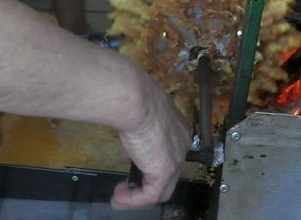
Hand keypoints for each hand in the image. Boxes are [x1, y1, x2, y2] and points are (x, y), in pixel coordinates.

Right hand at [110, 77, 189, 208]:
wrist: (136, 100)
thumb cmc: (135, 99)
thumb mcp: (138, 116)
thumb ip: (138, 134)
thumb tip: (129, 151)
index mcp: (178, 128)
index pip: (167, 152)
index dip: (148, 159)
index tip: (130, 160)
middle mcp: (182, 145)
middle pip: (168, 173)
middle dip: (147, 181)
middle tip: (126, 184)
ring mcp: (176, 160)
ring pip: (162, 188)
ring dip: (139, 195)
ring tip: (120, 195)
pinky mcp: (164, 172)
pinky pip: (150, 195)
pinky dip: (133, 199)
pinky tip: (118, 197)